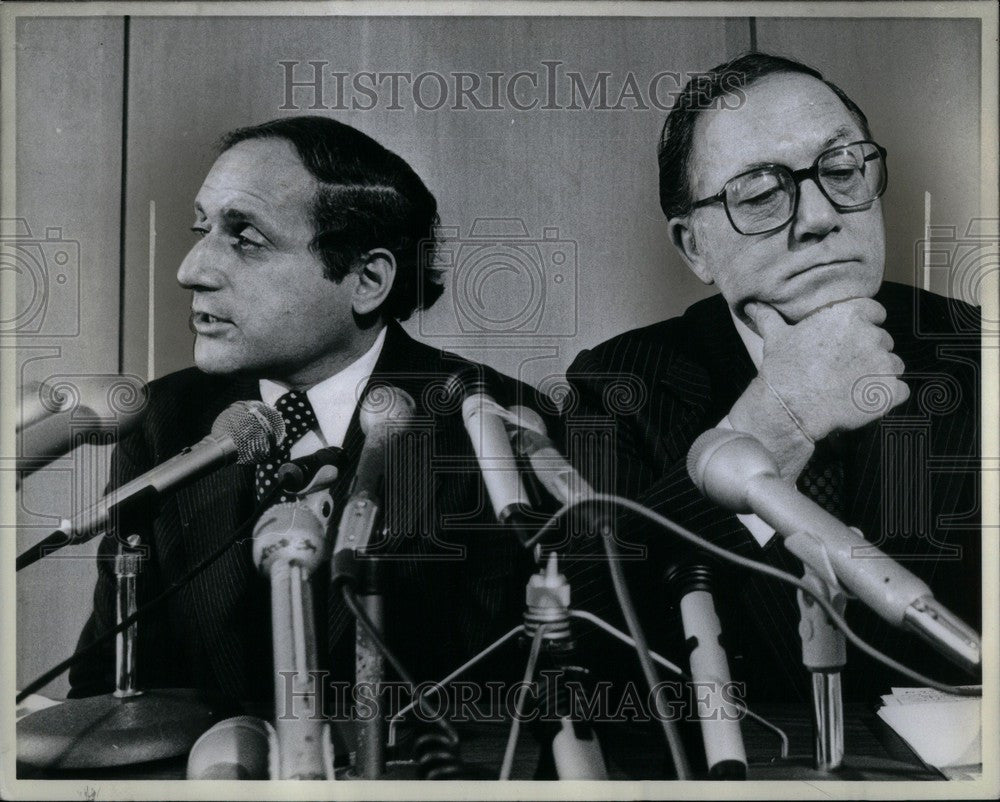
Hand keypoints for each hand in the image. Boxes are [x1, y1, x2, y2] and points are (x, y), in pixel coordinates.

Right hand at [729, 298, 908, 477]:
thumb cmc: (783, 370)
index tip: (850, 341)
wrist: (790, 407)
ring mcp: (883, 364)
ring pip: (893, 365)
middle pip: (883, 340)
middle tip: (845, 368)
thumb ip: (771, 317)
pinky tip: (863, 400)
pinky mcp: (889, 391)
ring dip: (878, 374)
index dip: (864, 326)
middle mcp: (871, 335)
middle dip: (869, 352)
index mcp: (849, 314)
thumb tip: (754, 305)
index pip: (875, 312)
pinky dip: (886, 396)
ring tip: (853, 385)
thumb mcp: (776, 337)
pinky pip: (900, 391)